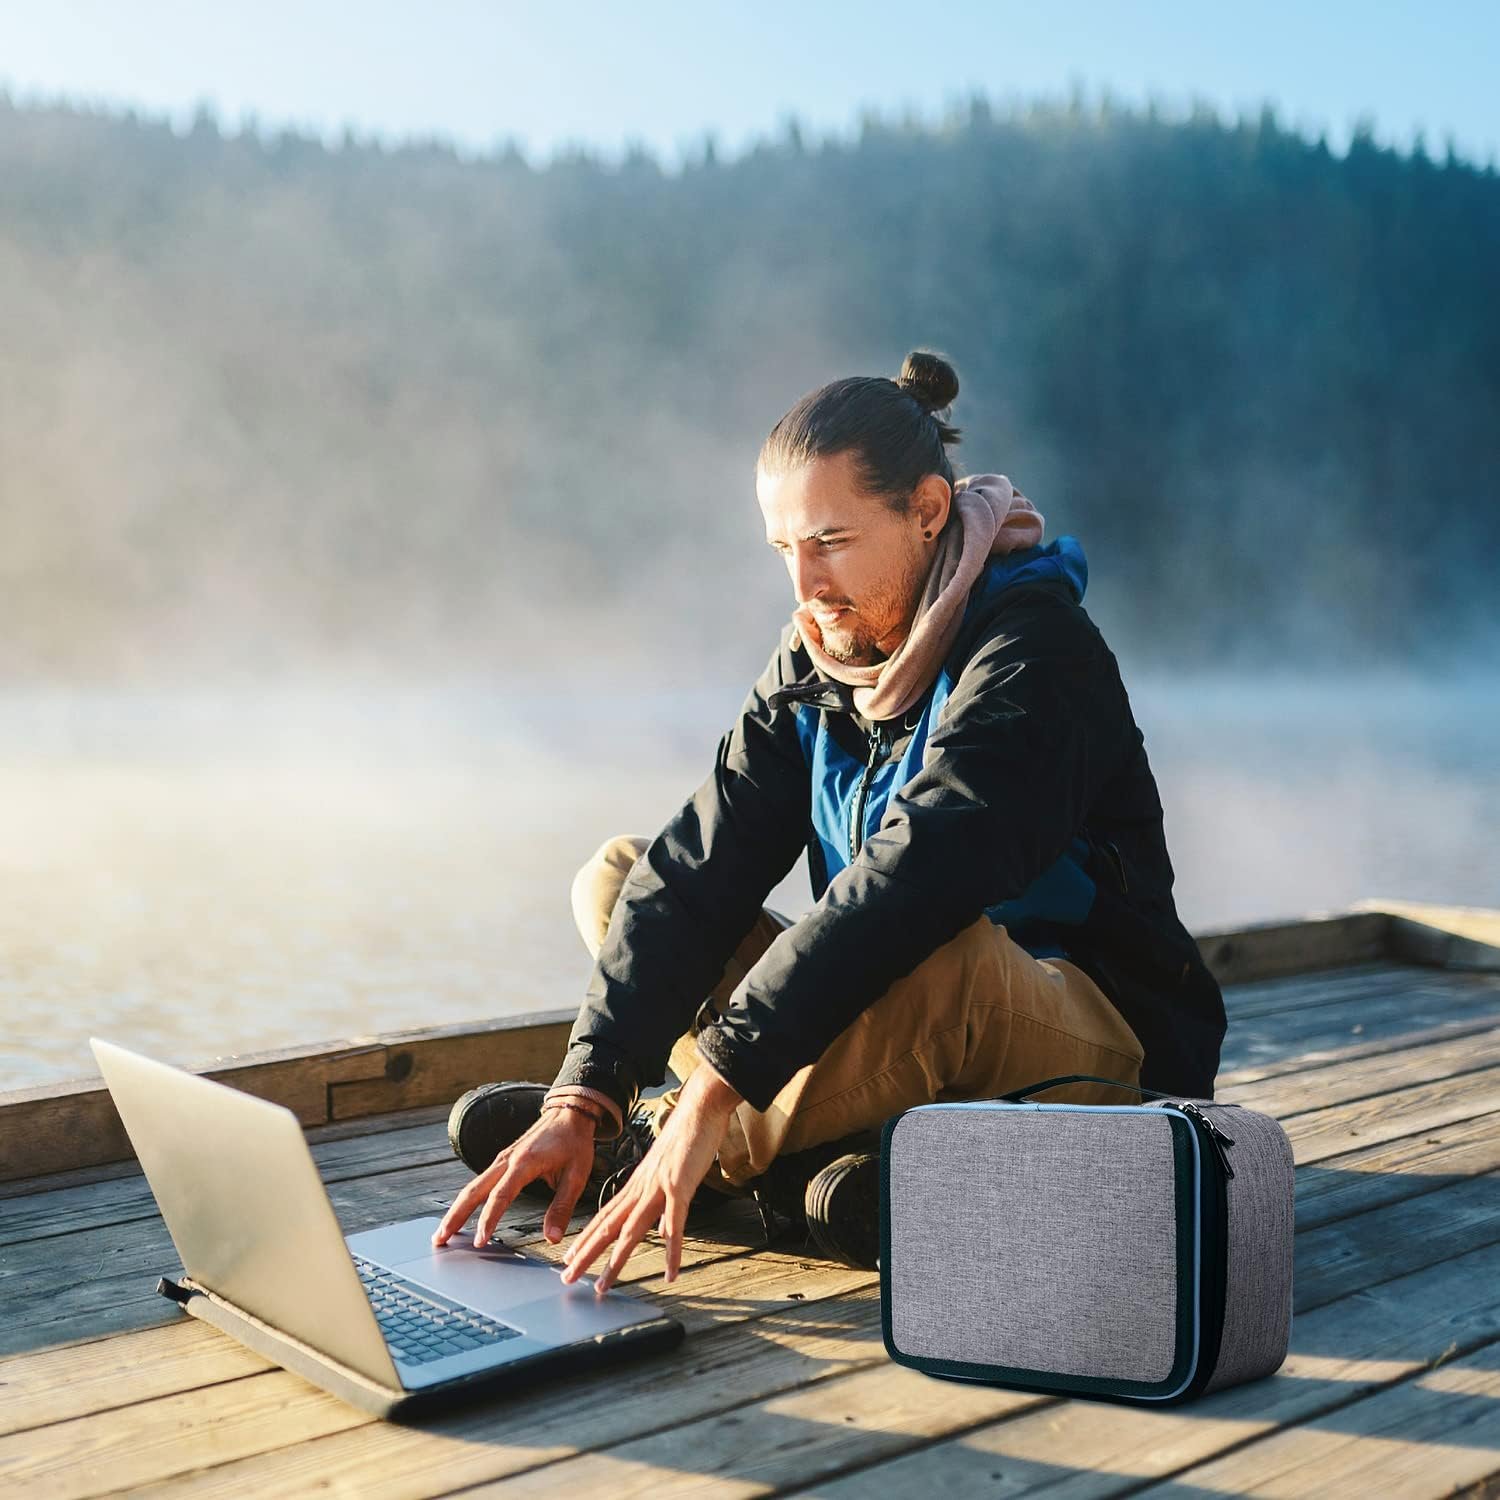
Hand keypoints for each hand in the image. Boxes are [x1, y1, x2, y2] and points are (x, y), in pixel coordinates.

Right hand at [431, 1105, 599, 1248]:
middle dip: (455, 1216)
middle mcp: (507, 1159)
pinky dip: (467, 1200)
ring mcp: (502, 1159)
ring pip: (472, 1186)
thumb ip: (562, 1207)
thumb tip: (552, 1238)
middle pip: (474, 1190)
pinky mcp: (503, 1160)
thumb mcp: (577, 1175)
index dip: (488, 1219)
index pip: (500, 1195)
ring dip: (456, 1209)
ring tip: (443, 1233)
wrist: (569, 1112)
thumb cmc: (574, 1142)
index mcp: (525, 1162)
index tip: (480, 1241)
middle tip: (439, 1240)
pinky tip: (461, 1214)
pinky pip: (480, 1182)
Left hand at [560, 1060, 742, 1293]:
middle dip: (586, 1254)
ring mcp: (659, 1187)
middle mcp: (642, 1188)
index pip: (605, 1216)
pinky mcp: (680, 1186)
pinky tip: (670, 1273)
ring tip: (602, 1286)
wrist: (700, 1107)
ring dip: (616, 1261)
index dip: (587, 1239)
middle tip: (567, 1278)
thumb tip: (660, 1227)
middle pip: (609, 1226)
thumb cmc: (686, 1137)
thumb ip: (660, 1198)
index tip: (570, 1259)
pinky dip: (672, 1251)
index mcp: (637, 1184)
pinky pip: (675, 1225)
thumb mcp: (667, 1169)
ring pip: (632, 1230)